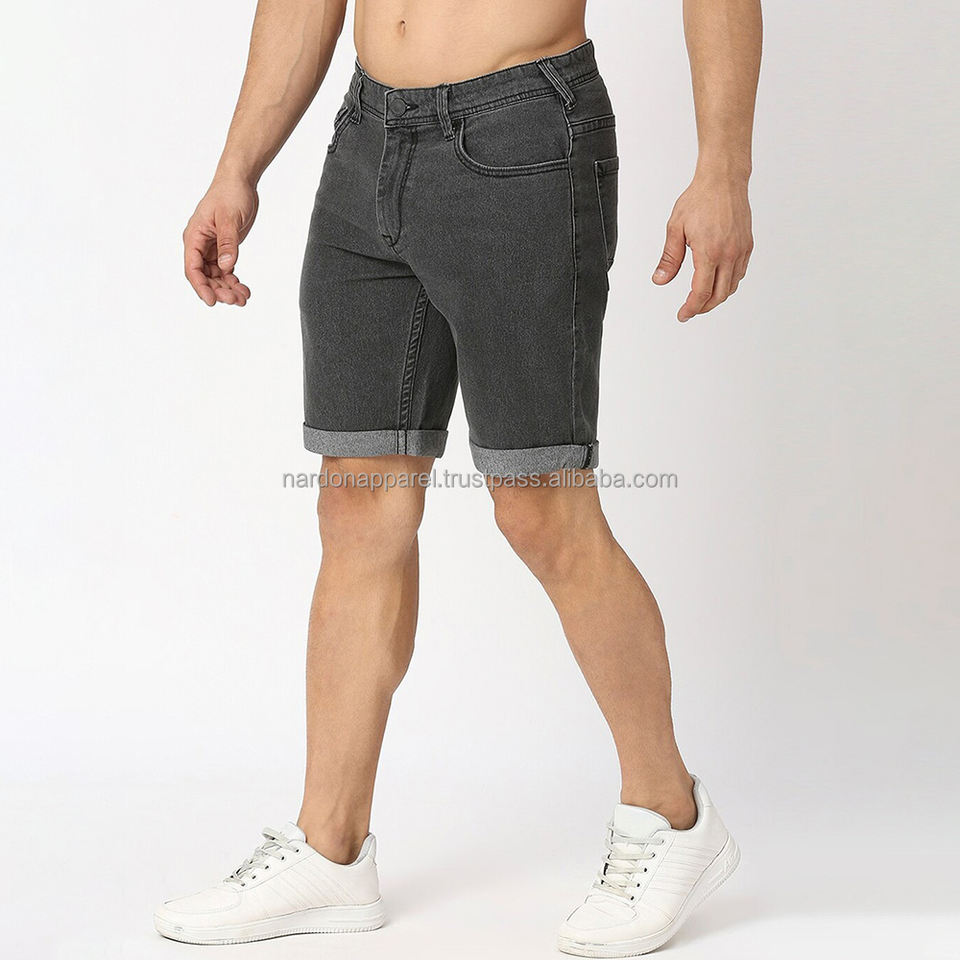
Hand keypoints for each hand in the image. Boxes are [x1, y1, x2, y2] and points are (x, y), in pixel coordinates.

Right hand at [183, 177, 258, 305]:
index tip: (212, 301)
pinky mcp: (223, 249)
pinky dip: (234, 281)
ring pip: (216, 276)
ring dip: (228, 289)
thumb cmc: (230, 194)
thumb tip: (226, 266)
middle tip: (236, 300)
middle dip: (219, 290)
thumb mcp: (229, 219)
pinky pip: (225, 271)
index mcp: (194, 237)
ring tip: (243, 298)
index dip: (201, 287)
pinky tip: (244, 289)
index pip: (193, 268)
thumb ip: (228, 244)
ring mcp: (211, 248)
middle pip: (205, 276)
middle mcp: (199, 245)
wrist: (239, 182)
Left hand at [652, 174, 752, 321]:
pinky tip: (717, 282)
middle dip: (703, 307)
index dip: (691, 308)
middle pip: (719, 295)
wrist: (723, 180)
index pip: (701, 292)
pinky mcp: (747, 245)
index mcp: (709, 252)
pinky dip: (728, 284)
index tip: (683, 315)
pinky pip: (740, 273)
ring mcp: (741, 250)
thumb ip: (669, 259)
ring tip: (701, 299)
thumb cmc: (699, 199)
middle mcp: (729, 254)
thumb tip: (660, 280)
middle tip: (689, 310)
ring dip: (717, 298)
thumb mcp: (675, 229)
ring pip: (732, 286)